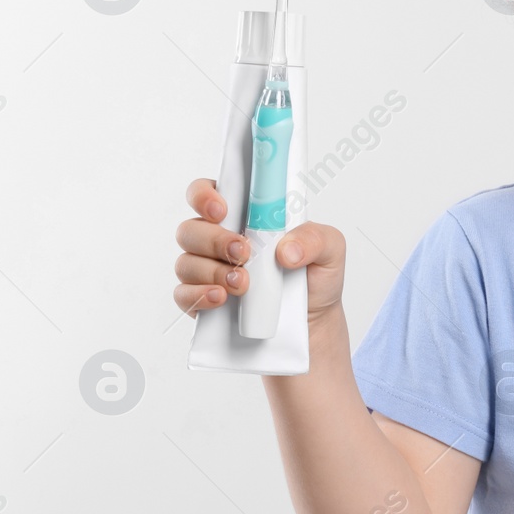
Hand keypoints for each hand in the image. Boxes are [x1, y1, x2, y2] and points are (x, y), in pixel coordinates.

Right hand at [175, 178, 345, 325]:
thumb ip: (314, 238)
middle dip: (213, 240)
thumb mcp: (330, 249)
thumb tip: (285, 250)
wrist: (312, 321)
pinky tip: (222, 298)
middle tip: (244, 252)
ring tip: (244, 284)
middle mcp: (216, 239)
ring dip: (212, 271)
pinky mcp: (201, 300)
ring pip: (185, 262)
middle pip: (190, 229)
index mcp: (242, 215)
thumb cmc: (315, 275)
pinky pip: (183, 295)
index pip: (206, 192)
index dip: (203, 196)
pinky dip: (200, 295)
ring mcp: (205, 270)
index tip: (221, 210)